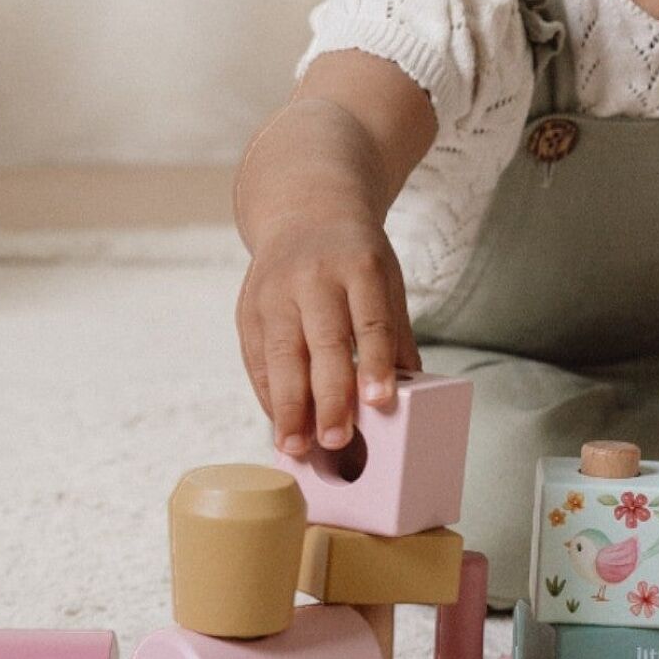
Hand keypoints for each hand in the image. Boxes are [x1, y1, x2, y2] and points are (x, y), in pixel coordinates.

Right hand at [236, 204, 420, 458]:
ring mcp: (275, 293)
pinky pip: (257, 360)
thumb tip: (410, 389)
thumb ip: (396, 333)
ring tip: (297, 448)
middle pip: (323, 342)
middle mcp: (313, 278)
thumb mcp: (387, 278)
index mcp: (359, 265)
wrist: (305, 211)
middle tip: (337, 439)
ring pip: (282, 356)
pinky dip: (268, 396)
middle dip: (329, 395)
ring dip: (289, 407)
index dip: (375, 361)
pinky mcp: (248, 310)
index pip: (369, 319)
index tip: (380, 400)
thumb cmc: (355, 255)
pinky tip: (280, 425)